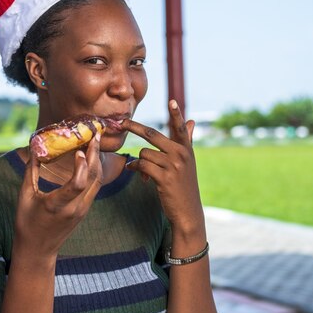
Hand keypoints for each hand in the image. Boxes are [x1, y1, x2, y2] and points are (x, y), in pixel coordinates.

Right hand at [14, 135, 102, 259]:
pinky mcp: (85, 210)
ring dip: (98, 161)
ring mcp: (82, 210)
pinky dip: (94, 170)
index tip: (79, 149)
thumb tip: (34, 148)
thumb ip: (31, 171)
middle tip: (96, 134)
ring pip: (97, 182)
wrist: (38, 250)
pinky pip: (94, 187)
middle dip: (96, 154)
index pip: (77, 184)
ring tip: (95, 142)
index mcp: (57, 205)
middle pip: (92, 178)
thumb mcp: (24, 196)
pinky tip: (91, 158)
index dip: (81, 165)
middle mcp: (74, 208)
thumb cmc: (26, 222)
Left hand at [123, 100, 204, 236]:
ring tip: (140, 169)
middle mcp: (181, 155)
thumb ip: (187, 140)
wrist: (187, 210)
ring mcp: (173, 166)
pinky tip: (135, 171)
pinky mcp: (164, 178)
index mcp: (186, 149)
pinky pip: (142, 165)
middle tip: (121, 123)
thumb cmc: (184, 184)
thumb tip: (191, 120)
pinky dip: (135, 167)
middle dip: (134, 127)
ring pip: (145, 153)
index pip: (179, 128)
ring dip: (138, 160)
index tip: (171, 101)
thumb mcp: (188, 161)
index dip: (176, 114)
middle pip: (153, 135)